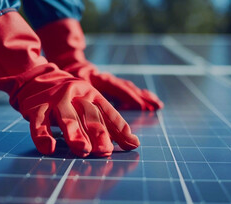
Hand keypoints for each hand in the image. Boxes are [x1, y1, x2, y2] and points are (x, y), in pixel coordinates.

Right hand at [21, 80, 139, 156]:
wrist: (34, 79)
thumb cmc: (69, 101)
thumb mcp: (89, 106)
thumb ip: (109, 125)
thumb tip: (134, 144)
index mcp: (91, 93)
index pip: (108, 112)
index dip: (119, 128)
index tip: (131, 144)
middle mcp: (75, 94)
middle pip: (89, 114)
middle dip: (98, 133)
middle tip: (105, 151)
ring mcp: (55, 99)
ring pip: (67, 118)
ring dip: (75, 135)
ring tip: (83, 151)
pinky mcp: (35, 107)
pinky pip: (38, 122)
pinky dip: (42, 135)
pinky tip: (48, 148)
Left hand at [37, 18, 163, 110]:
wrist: (73, 66)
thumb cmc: (72, 77)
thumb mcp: (73, 86)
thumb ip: (81, 96)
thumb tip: (84, 109)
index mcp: (101, 79)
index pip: (118, 88)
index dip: (129, 97)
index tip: (141, 105)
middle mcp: (110, 80)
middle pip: (130, 88)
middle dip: (144, 98)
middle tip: (157, 106)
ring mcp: (114, 82)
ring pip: (132, 89)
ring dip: (145, 97)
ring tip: (158, 105)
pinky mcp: (114, 86)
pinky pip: (130, 91)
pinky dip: (140, 97)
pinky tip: (149, 102)